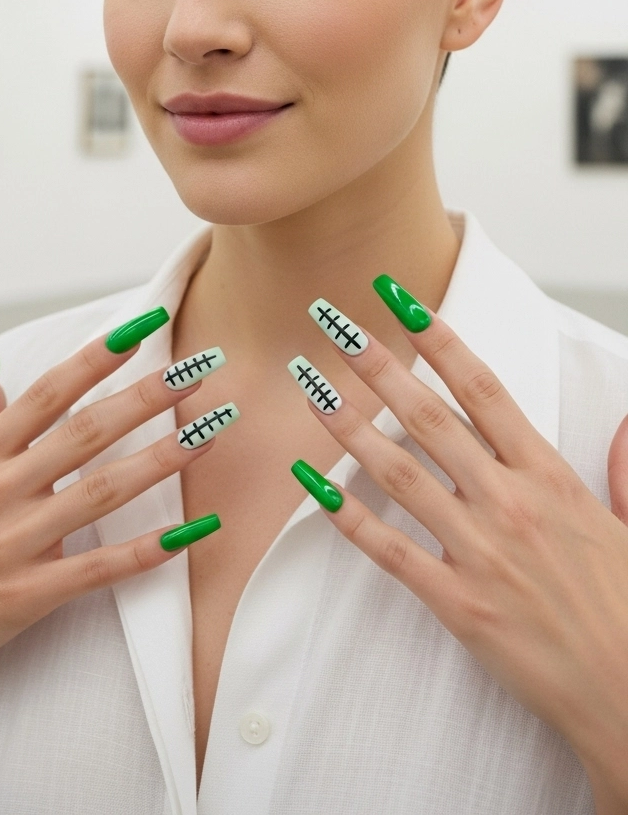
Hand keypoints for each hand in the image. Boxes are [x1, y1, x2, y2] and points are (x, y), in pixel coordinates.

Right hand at [0, 312, 226, 726]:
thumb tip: (1, 382)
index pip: (47, 394)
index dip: (96, 358)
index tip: (141, 327)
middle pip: (85, 432)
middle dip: (147, 396)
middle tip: (196, 368)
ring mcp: (12, 543)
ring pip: (102, 491)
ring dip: (162, 460)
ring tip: (210, 433)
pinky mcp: (26, 595)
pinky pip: (98, 567)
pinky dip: (146, 550)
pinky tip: (189, 532)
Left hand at [292, 285, 627, 813]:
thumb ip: (625, 468)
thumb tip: (624, 424)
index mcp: (550, 477)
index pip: (483, 390)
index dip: (438, 340)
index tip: (399, 301)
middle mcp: (510, 503)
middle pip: (429, 417)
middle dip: (378, 364)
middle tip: (334, 322)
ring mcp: (480, 553)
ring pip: (400, 473)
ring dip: (349, 424)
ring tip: (309, 385)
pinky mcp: (458, 604)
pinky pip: (390, 551)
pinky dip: (347, 516)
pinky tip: (312, 483)